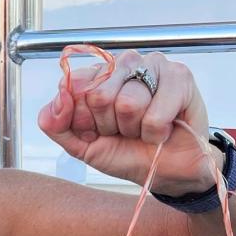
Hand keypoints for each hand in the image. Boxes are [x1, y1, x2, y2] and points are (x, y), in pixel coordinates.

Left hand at [37, 49, 218, 194]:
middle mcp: (121, 64)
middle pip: (99, 96)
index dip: (83, 118)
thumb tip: (59, 97)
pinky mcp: (179, 77)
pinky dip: (155, 132)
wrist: (163, 171)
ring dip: (134, 128)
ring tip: (143, 128)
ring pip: (128, 103)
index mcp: (95, 75)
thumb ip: (55, 124)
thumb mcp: (80, 144)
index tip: (96, 130)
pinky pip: (155, 115)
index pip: (73, 87)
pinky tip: (162, 129)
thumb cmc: (124, 152)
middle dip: (109, 124)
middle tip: (123, 130)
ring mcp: (151, 65)